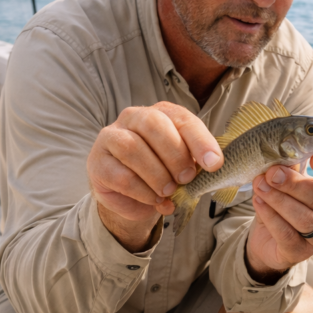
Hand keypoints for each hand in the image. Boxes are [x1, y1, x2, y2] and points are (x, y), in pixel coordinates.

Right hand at [87, 102, 222, 250]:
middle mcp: (134, 117)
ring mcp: (111, 137)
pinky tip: (154, 199)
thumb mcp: (184, 165)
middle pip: (154, 125)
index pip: (182, 118)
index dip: (200, 141)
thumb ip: (196, 163)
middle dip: (175, 155)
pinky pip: (120, 175)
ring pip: (133, 148)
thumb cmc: (163, 172)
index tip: (214, 163)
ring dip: (157, 174)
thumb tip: (213, 168)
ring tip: (169, 191)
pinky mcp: (98, 162)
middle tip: (187, 178)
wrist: (132, 195)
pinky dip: (142, 191)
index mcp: (162, 113)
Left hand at [246, 150, 312, 281]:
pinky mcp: (300, 252)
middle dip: (294, 184)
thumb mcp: (293, 183)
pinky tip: (259, 202)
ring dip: (279, 200)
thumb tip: (283, 150)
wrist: (271, 239)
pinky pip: (286, 233)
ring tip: (260, 185)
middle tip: (273, 172)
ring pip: (303, 218)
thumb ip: (292, 168)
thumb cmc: (290, 204)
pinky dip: (270, 216)